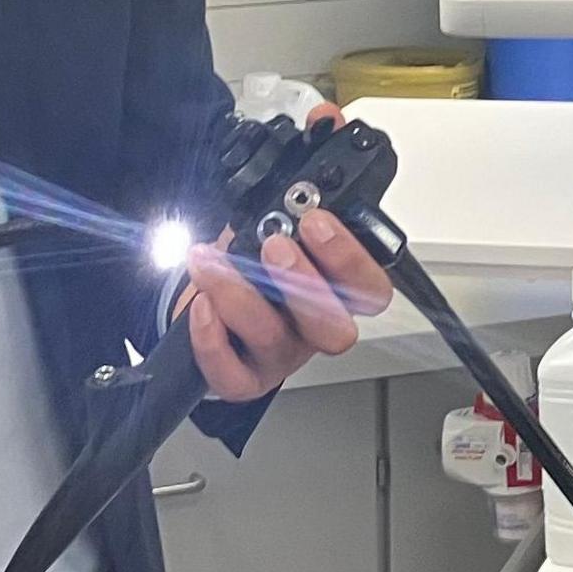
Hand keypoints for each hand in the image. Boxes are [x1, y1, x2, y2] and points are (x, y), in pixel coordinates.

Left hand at [180, 207, 394, 403]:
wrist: (209, 299)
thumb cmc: (249, 263)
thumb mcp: (274, 228)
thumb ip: (289, 216)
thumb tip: (287, 193)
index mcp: (336, 292)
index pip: (370, 289)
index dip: (348, 259)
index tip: (315, 222)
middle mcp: (314, 329)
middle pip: (334, 330)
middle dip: (302, 284)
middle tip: (274, 247)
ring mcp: (281, 356)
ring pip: (273, 339)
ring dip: (239, 294)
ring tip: (213, 264)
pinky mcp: (244, 379)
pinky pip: (232, 374)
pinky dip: (212, 339)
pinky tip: (202, 305)